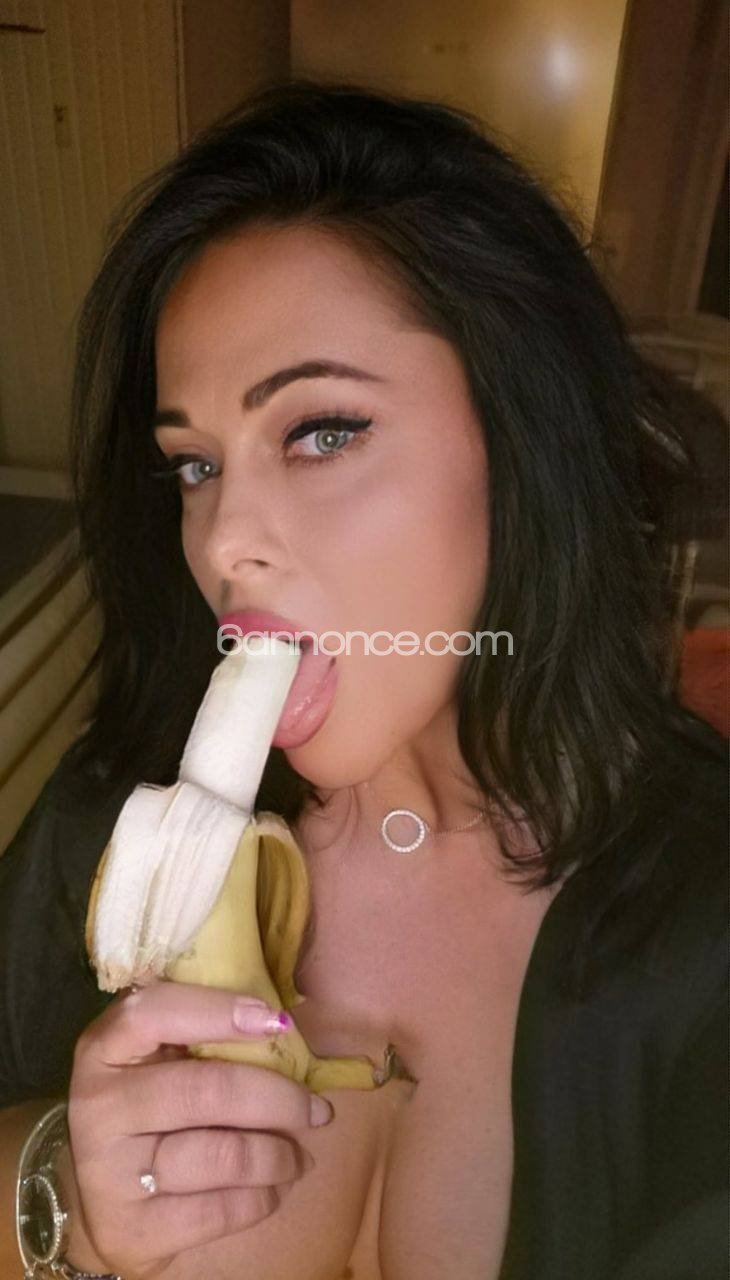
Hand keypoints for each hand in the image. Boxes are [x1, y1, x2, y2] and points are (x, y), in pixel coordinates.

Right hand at [66, 981, 334, 1279]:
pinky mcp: (130, 1229)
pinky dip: (262, 1197)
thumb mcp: (160, 1055)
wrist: (103, 1193)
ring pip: (222, 1156)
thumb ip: (204, 1031)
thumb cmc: (152, 1102)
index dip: (218, 1010)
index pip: (153, 1014)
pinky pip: (218, 1211)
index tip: (278, 1022)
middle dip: (279, 1099)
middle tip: (318, 1110)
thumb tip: (283, 1023)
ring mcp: (108, 1172)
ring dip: (279, 1155)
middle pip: (208, 1090)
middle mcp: (97, 1106)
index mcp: (104, 1048)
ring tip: (301, 1156)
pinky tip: (275, 1187)